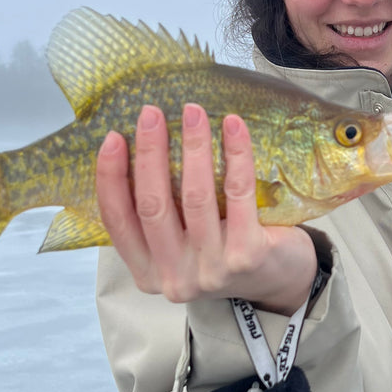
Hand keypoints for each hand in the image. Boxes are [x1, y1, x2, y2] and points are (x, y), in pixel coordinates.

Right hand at [96, 103, 316, 311]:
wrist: (281, 279)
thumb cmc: (225, 250)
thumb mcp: (181, 244)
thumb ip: (160, 214)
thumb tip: (141, 146)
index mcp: (148, 273)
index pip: (118, 222)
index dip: (110, 177)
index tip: (112, 137)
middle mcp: (175, 278)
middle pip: (153, 206)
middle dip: (149, 153)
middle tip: (151, 113)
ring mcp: (212, 270)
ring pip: (195, 197)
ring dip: (193, 147)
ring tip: (193, 112)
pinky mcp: (247, 255)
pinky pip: (237, 193)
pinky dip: (235, 154)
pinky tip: (233, 127)